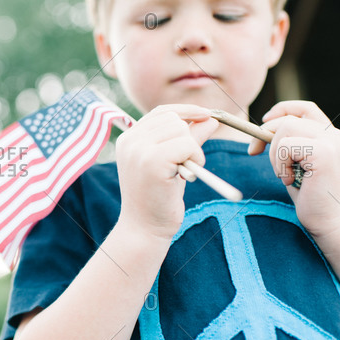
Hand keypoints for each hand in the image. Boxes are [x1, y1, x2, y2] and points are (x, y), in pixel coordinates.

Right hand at [115, 104, 218, 241]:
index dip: (186, 111)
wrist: (145, 228)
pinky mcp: (152, 161)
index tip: (206, 115)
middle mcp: (129, 140)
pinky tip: (188, 175)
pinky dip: (196, 157)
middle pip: (173, 118)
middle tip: (188, 162)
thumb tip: (210, 118)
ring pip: (181, 129)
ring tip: (186, 171)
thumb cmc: (159, 197)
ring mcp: (138, 150)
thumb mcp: (174, 162)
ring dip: (193, 149)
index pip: (161, 112)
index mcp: (128, 139)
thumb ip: (189, 138)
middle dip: (189, 136)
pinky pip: (187, 144)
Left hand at [248, 100, 339, 241]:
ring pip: (285, 129)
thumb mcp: (297, 167)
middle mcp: (334, 135)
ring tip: (285, 175)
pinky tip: (290, 180)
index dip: (282, 109)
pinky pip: (286, 145)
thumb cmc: (313, 199)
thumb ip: (287, 147)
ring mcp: (331, 142)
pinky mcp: (324, 152)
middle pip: (288, 119)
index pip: (305, 108)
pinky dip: (279, 163)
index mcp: (330, 137)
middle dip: (263, 134)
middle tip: (253, 152)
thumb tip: (260, 134)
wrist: (331, 222)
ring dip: (274, 154)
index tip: (264, 121)